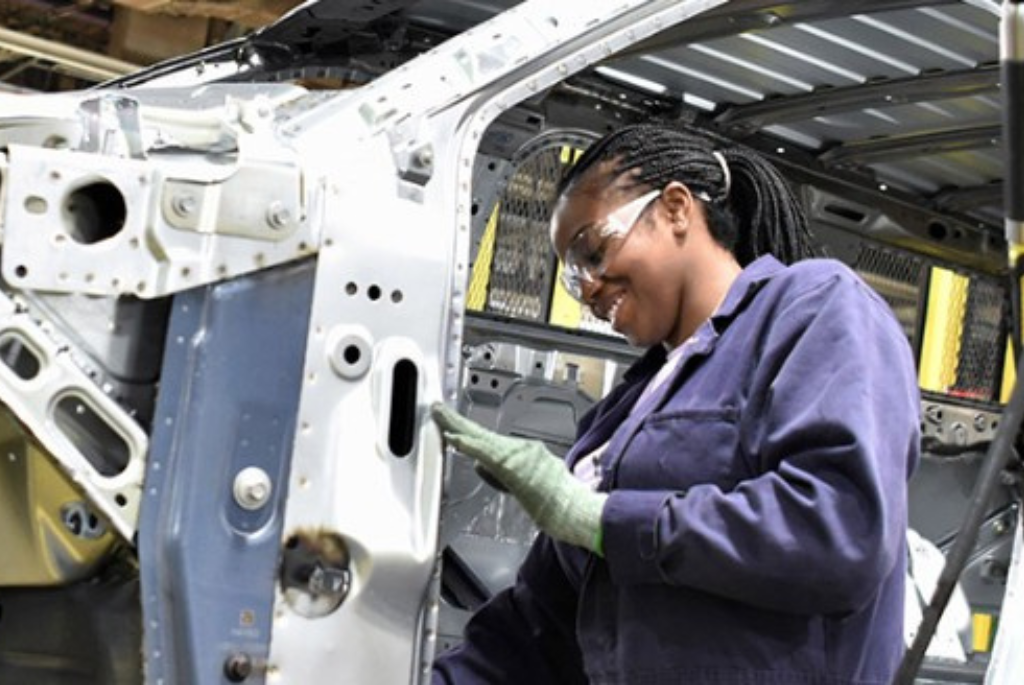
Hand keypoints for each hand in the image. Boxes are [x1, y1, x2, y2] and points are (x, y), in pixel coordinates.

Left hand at [431, 402, 606, 553]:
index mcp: (525, 453)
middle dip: (457, 421)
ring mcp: (518, 455)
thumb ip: (500, 475)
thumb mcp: (527, 485)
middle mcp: (521, 448)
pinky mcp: (514, 467)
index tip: (453, 423)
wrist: (575, 510)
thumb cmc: (558, 503)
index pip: (489, 439)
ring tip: (440, 416)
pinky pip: (486, 453)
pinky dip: (469, 444)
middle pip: (482, 433)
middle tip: (438, 409)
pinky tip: (454, 438)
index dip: (469, 430)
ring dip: (458, 427)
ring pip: (481, 438)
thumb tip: (478, 465)